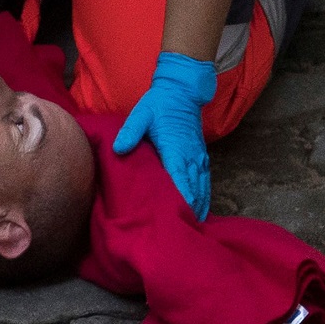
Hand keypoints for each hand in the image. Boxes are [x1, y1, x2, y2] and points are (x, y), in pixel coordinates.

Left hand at [112, 52, 216, 219]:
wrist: (182, 91)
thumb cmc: (159, 104)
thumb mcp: (141, 113)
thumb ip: (130, 131)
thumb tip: (119, 149)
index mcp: (175, 148)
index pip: (180, 179)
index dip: (180, 200)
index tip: (177, 219)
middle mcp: (191, 156)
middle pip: (193, 189)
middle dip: (188, 210)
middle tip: (180, 232)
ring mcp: (199, 157)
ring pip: (202, 188)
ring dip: (198, 207)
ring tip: (191, 229)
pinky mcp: (202, 157)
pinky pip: (205, 181)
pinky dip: (204, 197)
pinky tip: (200, 211)